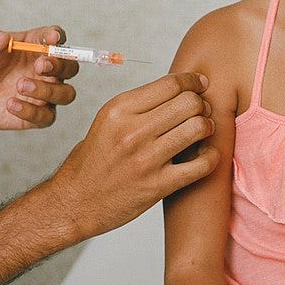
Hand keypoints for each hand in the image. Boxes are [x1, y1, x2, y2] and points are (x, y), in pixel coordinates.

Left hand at [0, 26, 79, 129]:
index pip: (56, 38)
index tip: (51, 38)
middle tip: (39, 66)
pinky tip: (10, 104)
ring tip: (20, 86)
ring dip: (49, 91)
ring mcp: (43, 93)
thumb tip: (2, 38)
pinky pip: (47, 117)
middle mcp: (45, 70)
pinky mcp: (35, 115)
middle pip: (71, 67)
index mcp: (35, 46)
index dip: (57, 37)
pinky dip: (32, 111)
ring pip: (66, 94)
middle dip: (60, 66)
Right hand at [45, 73, 219, 239]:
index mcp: (119, 110)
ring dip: (208, 127)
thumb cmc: (93, 161)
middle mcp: (132, 131)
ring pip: (198, 127)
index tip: (199, 85)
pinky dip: (211, 157)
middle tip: (202, 111)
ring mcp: (146, 159)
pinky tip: (204, 155)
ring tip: (203, 131)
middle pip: (189, 102)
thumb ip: (140, 104)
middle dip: (202, 103)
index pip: (171, 84)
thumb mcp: (108, 121)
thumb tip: (178, 88)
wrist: (74, 203)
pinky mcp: (157, 185)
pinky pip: (201, 165)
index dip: (192, 81)